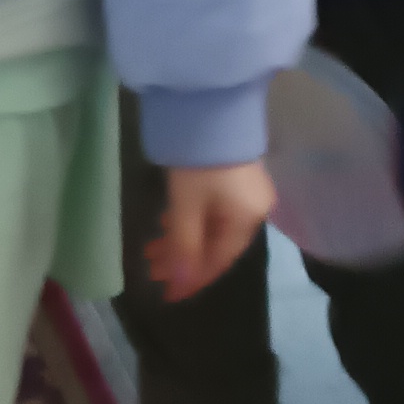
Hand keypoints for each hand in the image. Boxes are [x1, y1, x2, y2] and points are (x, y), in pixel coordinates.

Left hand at [146, 160, 275, 303]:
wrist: (210, 109)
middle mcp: (252, 210)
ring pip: (210, 228)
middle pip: (215, 245)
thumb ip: (183, 247)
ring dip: (181, 241)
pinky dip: (187, 223)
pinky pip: (209, 212)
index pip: (220, 260)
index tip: (168, 295)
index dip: (193, 279)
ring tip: (151, 251)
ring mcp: (243, 193)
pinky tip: (166, 226)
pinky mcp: (230, 178)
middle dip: (182, 260)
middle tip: (151, 271)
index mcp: (248, 220)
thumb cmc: (199, 163)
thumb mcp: (186, 206)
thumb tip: (181, 286)